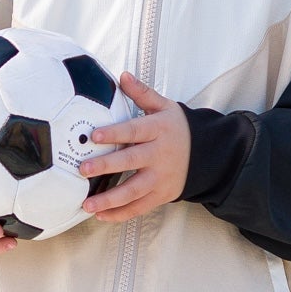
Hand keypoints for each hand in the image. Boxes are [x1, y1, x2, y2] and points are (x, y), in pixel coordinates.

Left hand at [82, 71, 191, 221]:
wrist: (207, 154)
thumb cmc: (177, 128)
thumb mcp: (164, 107)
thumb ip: (142, 93)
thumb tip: (122, 76)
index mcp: (158, 130)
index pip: (134, 131)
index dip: (115, 134)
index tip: (95, 136)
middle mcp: (159, 155)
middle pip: (131, 162)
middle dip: (106, 167)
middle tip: (83, 169)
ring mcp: (160, 178)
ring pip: (134, 191)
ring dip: (109, 199)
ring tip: (87, 204)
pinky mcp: (161, 195)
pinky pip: (139, 207)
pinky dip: (120, 214)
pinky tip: (101, 215)